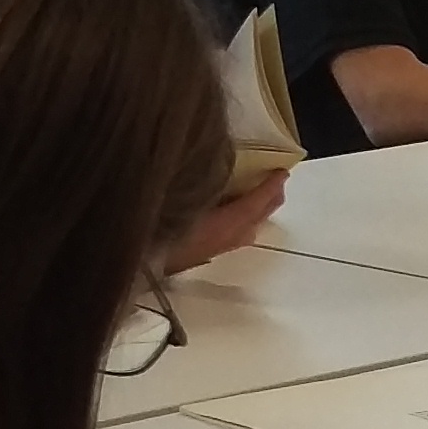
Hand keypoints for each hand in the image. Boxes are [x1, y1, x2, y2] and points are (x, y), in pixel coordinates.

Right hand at [166, 170, 282, 272]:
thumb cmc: (160, 228)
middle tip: (278, 181)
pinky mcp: (208, 252)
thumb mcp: (184, 199)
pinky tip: (235, 214)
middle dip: (271, 199)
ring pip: (250, 227)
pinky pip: (238, 233)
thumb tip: (216, 166)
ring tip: (262, 195)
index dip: (269, 187)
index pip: (255, 203)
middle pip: (258, 217)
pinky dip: (246, 219)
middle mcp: (229, 237)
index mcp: (226, 223)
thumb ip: (204, 183)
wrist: (144, 263)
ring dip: (259, 210)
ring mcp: (220, 247)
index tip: (282, 172)